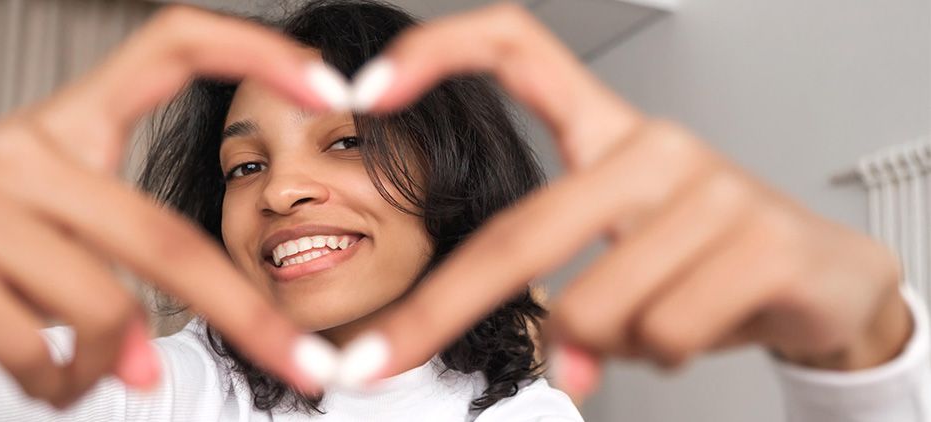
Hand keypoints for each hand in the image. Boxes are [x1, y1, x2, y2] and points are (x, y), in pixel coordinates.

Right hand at [0, 5, 345, 406]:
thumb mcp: (43, 218)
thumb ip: (111, 275)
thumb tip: (140, 364)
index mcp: (66, 120)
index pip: (170, 46)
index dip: (255, 52)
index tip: (330, 86)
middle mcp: (22, 147)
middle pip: (163, 235)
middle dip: (245, 315)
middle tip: (307, 369)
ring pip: (101, 305)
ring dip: (110, 368)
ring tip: (90, 379)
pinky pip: (33, 348)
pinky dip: (56, 387)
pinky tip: (46, 382)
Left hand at [340, 3, 911, 389]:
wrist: (830, 280)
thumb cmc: (708, 261)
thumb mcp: (623, 258)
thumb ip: (567, 300)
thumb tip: (560, 360)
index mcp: (608, 132)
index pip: (519, 50)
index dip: (440, 52)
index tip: (367, 87)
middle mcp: (654, 145)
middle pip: (523, 232)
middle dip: (440, 310)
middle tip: (377, 361)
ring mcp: (710, 187)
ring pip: (594, 306)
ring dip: (608, 345)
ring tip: (657, 323)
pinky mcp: (760, 238)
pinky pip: (662, 331)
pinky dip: (664, 355)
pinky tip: (700, 328)